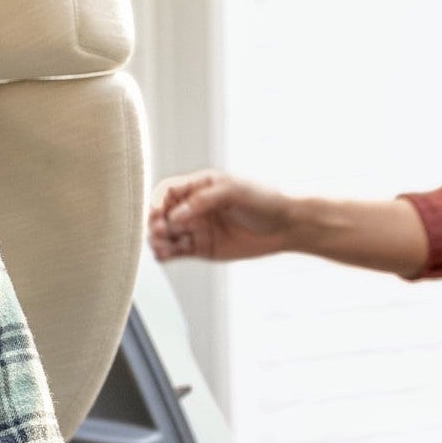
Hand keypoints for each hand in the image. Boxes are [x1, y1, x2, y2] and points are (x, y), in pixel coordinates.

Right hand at [148, 169, 300, 261]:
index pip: (167, 192)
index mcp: (200, 186)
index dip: (157, 201)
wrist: (286, 225)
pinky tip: (163, 255)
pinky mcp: (201, 248)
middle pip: (162, 214)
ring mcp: (197, 228)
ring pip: (166, 235)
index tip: (156, 213)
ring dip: (157, 240)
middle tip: (159, 231)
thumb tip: (175, 215)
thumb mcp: (234, 190)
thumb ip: (203, 200)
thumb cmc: (264, 200)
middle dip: (155, 222)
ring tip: (160, 246)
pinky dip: (165, 254)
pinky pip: (176, 252)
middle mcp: (194, 207)